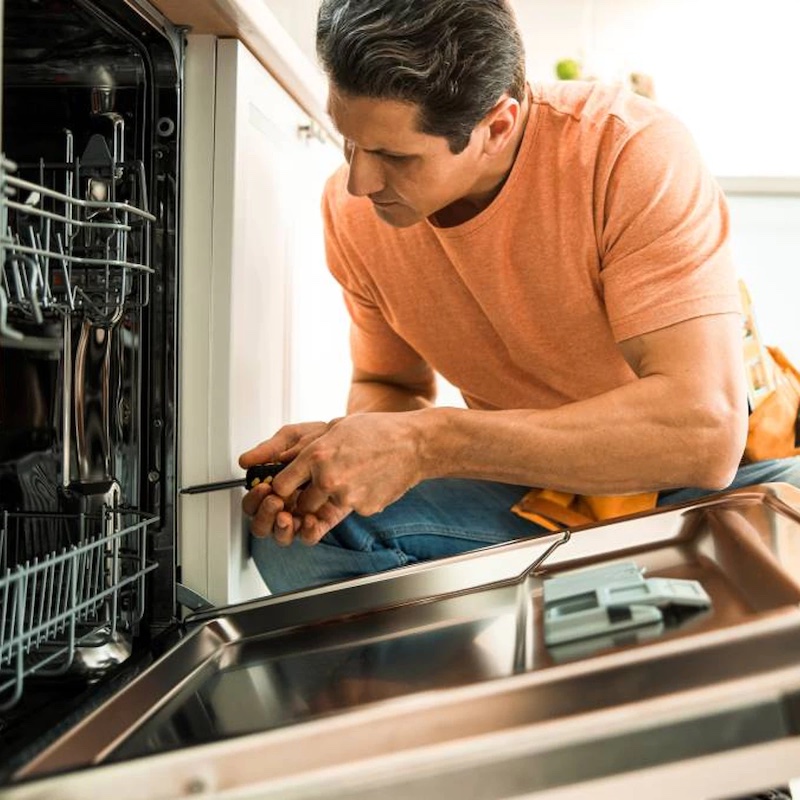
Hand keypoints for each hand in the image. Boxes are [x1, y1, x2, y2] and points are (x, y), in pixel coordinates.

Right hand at [240, 421, 333, 544]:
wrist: (353, 439)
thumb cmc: (321, 438)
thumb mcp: (293, 438)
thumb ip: (269, 449)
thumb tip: (245, 461)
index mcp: (273, 487)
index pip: (253, 504)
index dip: (253, 500)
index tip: (262, 487)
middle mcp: (285, 504)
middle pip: (262, 525)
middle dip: (264, 516)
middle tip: (274, 501)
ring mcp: (302, 515)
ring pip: (283, 536)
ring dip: (280, 529)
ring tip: (286, 516)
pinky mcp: (323, 521)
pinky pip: (309, 536)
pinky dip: (306, 532)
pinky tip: (308, 519)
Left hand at [241, 412, 426, 545]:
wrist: (413, 444)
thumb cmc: (375, 431)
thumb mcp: (335, 428)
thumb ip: (305, 446)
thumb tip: (281, 460)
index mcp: (316, 456)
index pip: (281, 485)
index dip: (282, 487)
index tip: (287, 486)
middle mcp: (328, 479)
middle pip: (300, 504)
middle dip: (306, 497)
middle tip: (321, 483)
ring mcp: (347, 497)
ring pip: (325, 509)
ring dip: (331, 499)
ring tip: (351, 477)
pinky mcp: (363, 509)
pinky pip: (349, 510)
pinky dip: (355, 500)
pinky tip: (368, 481)